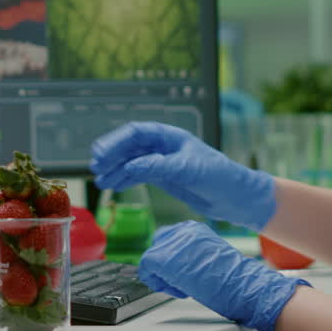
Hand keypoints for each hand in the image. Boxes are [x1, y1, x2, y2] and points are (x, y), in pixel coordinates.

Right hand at [90, 122, 276, 230]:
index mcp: (170, 136)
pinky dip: (124, 179)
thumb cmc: (220, 177)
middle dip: (111, 156)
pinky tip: (113, 186)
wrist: (235, 198)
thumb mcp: (189, 170)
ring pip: (131, 161)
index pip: (136, 133)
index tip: (102, 154)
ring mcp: (162, 161)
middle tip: (96, 167)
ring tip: (100, 181)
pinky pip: (138, 174)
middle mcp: (163, 146)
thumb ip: (159, 167)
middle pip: (129, 146)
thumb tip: (131, 166)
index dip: (116, 142)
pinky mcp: (164, 176)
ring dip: (115, 170)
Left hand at [140, 221, 308, 330]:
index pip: (166, 238)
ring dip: (162, 277)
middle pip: (156, 246)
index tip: (178, 273)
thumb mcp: (209, 258)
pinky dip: (159, 284)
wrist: (244, 287)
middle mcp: (182, 231)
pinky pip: (147, 270)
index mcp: (193, 228)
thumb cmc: (233, 279)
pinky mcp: (165, 260)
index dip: (169, 258)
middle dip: (163, 266)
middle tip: (178, 282)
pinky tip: (179, 291)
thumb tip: (176, 265)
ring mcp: (173, 244)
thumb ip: (191, 255)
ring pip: (150, 259)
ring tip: (183, 288)